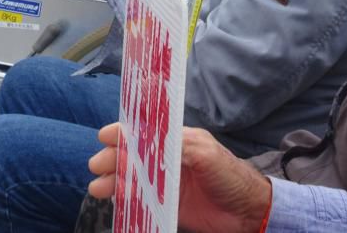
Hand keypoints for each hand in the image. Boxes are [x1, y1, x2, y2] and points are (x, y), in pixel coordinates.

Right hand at [88, 125, 270, 232]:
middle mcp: (165, 160)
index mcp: (174, 141)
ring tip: (98, 188)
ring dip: (113, 180)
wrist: (249, 213)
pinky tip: (114, 200)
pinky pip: (140, 201)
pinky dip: (125, 200)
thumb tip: (150, 142)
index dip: (122, 133)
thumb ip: (178, 145)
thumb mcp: (206, 152)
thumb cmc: (231, 176)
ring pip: (131, 179)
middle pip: (131, 156)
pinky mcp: (166, 207)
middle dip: (112, 158)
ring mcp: (164, 184)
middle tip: (97, 166)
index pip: (142, 133)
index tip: (105, 137)